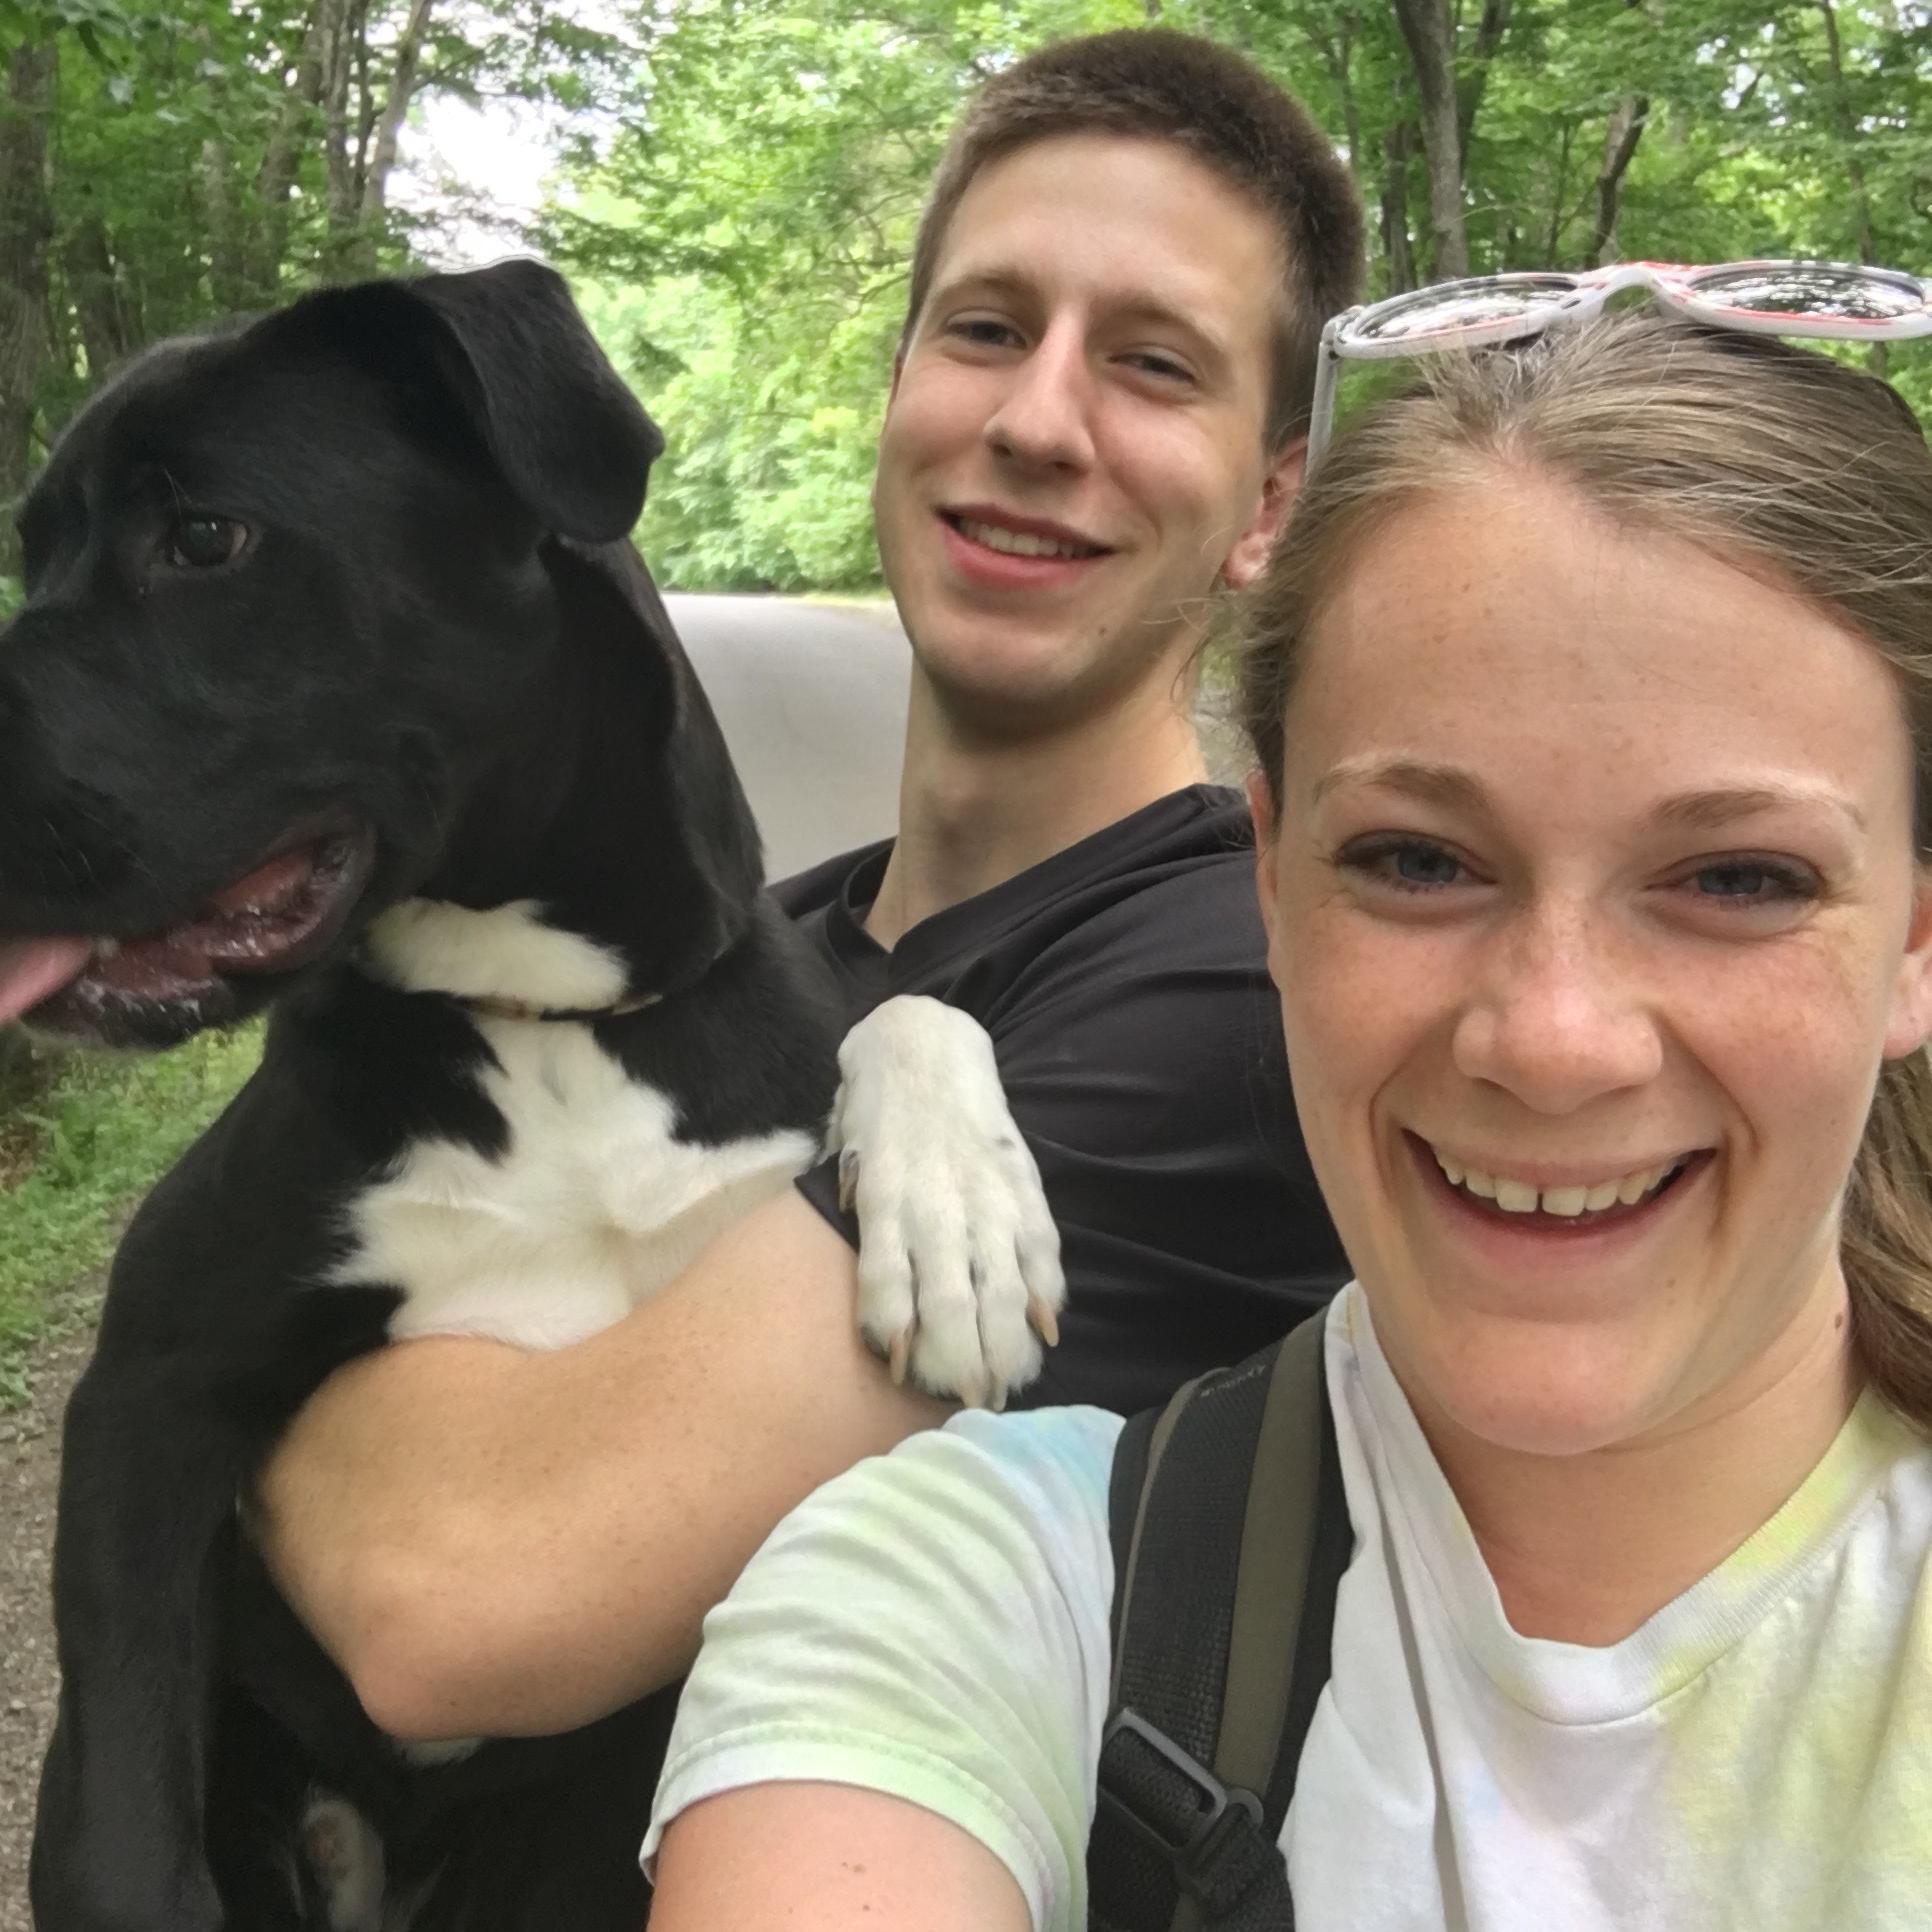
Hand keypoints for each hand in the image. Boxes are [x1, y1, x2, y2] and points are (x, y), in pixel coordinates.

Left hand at [827, 996, 1064, 1408]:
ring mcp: (983, 1193)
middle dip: (959, 1355)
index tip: (900, 1376)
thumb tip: (863, 1293)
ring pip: (998, 1279)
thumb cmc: (874, 1120)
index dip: (895, 1328)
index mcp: (880, 1197)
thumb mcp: (845, 1167)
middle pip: (949, 1294)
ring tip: (1008, 1386)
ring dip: (1005, 1339)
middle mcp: (933, 1201)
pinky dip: (1045, 1288)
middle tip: (967, 1405)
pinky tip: (1048, 1330)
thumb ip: (856, 1223)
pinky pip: (1037, 1243)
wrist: (921, 1046)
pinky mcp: (1019, 1182)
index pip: (887, 1276)